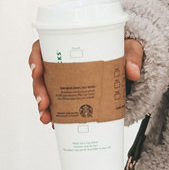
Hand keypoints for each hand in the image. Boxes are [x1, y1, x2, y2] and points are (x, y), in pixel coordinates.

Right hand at [28, 37, 143, 127]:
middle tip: (44, 102)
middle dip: (38, 89)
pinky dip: (56, 114)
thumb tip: (133, 72)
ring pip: (46, 91)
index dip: (35, 59)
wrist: (130, 62)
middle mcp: (63, 62)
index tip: (37, 71)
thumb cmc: (123, 48)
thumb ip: (132, 56)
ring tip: (47, 117)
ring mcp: (65, 79)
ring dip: (43, 105)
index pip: (43, 48)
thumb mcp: (129, 47)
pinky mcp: (72, 93)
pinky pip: (58, 103)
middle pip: (41, 74)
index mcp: (69, 45)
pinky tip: (55, 124)